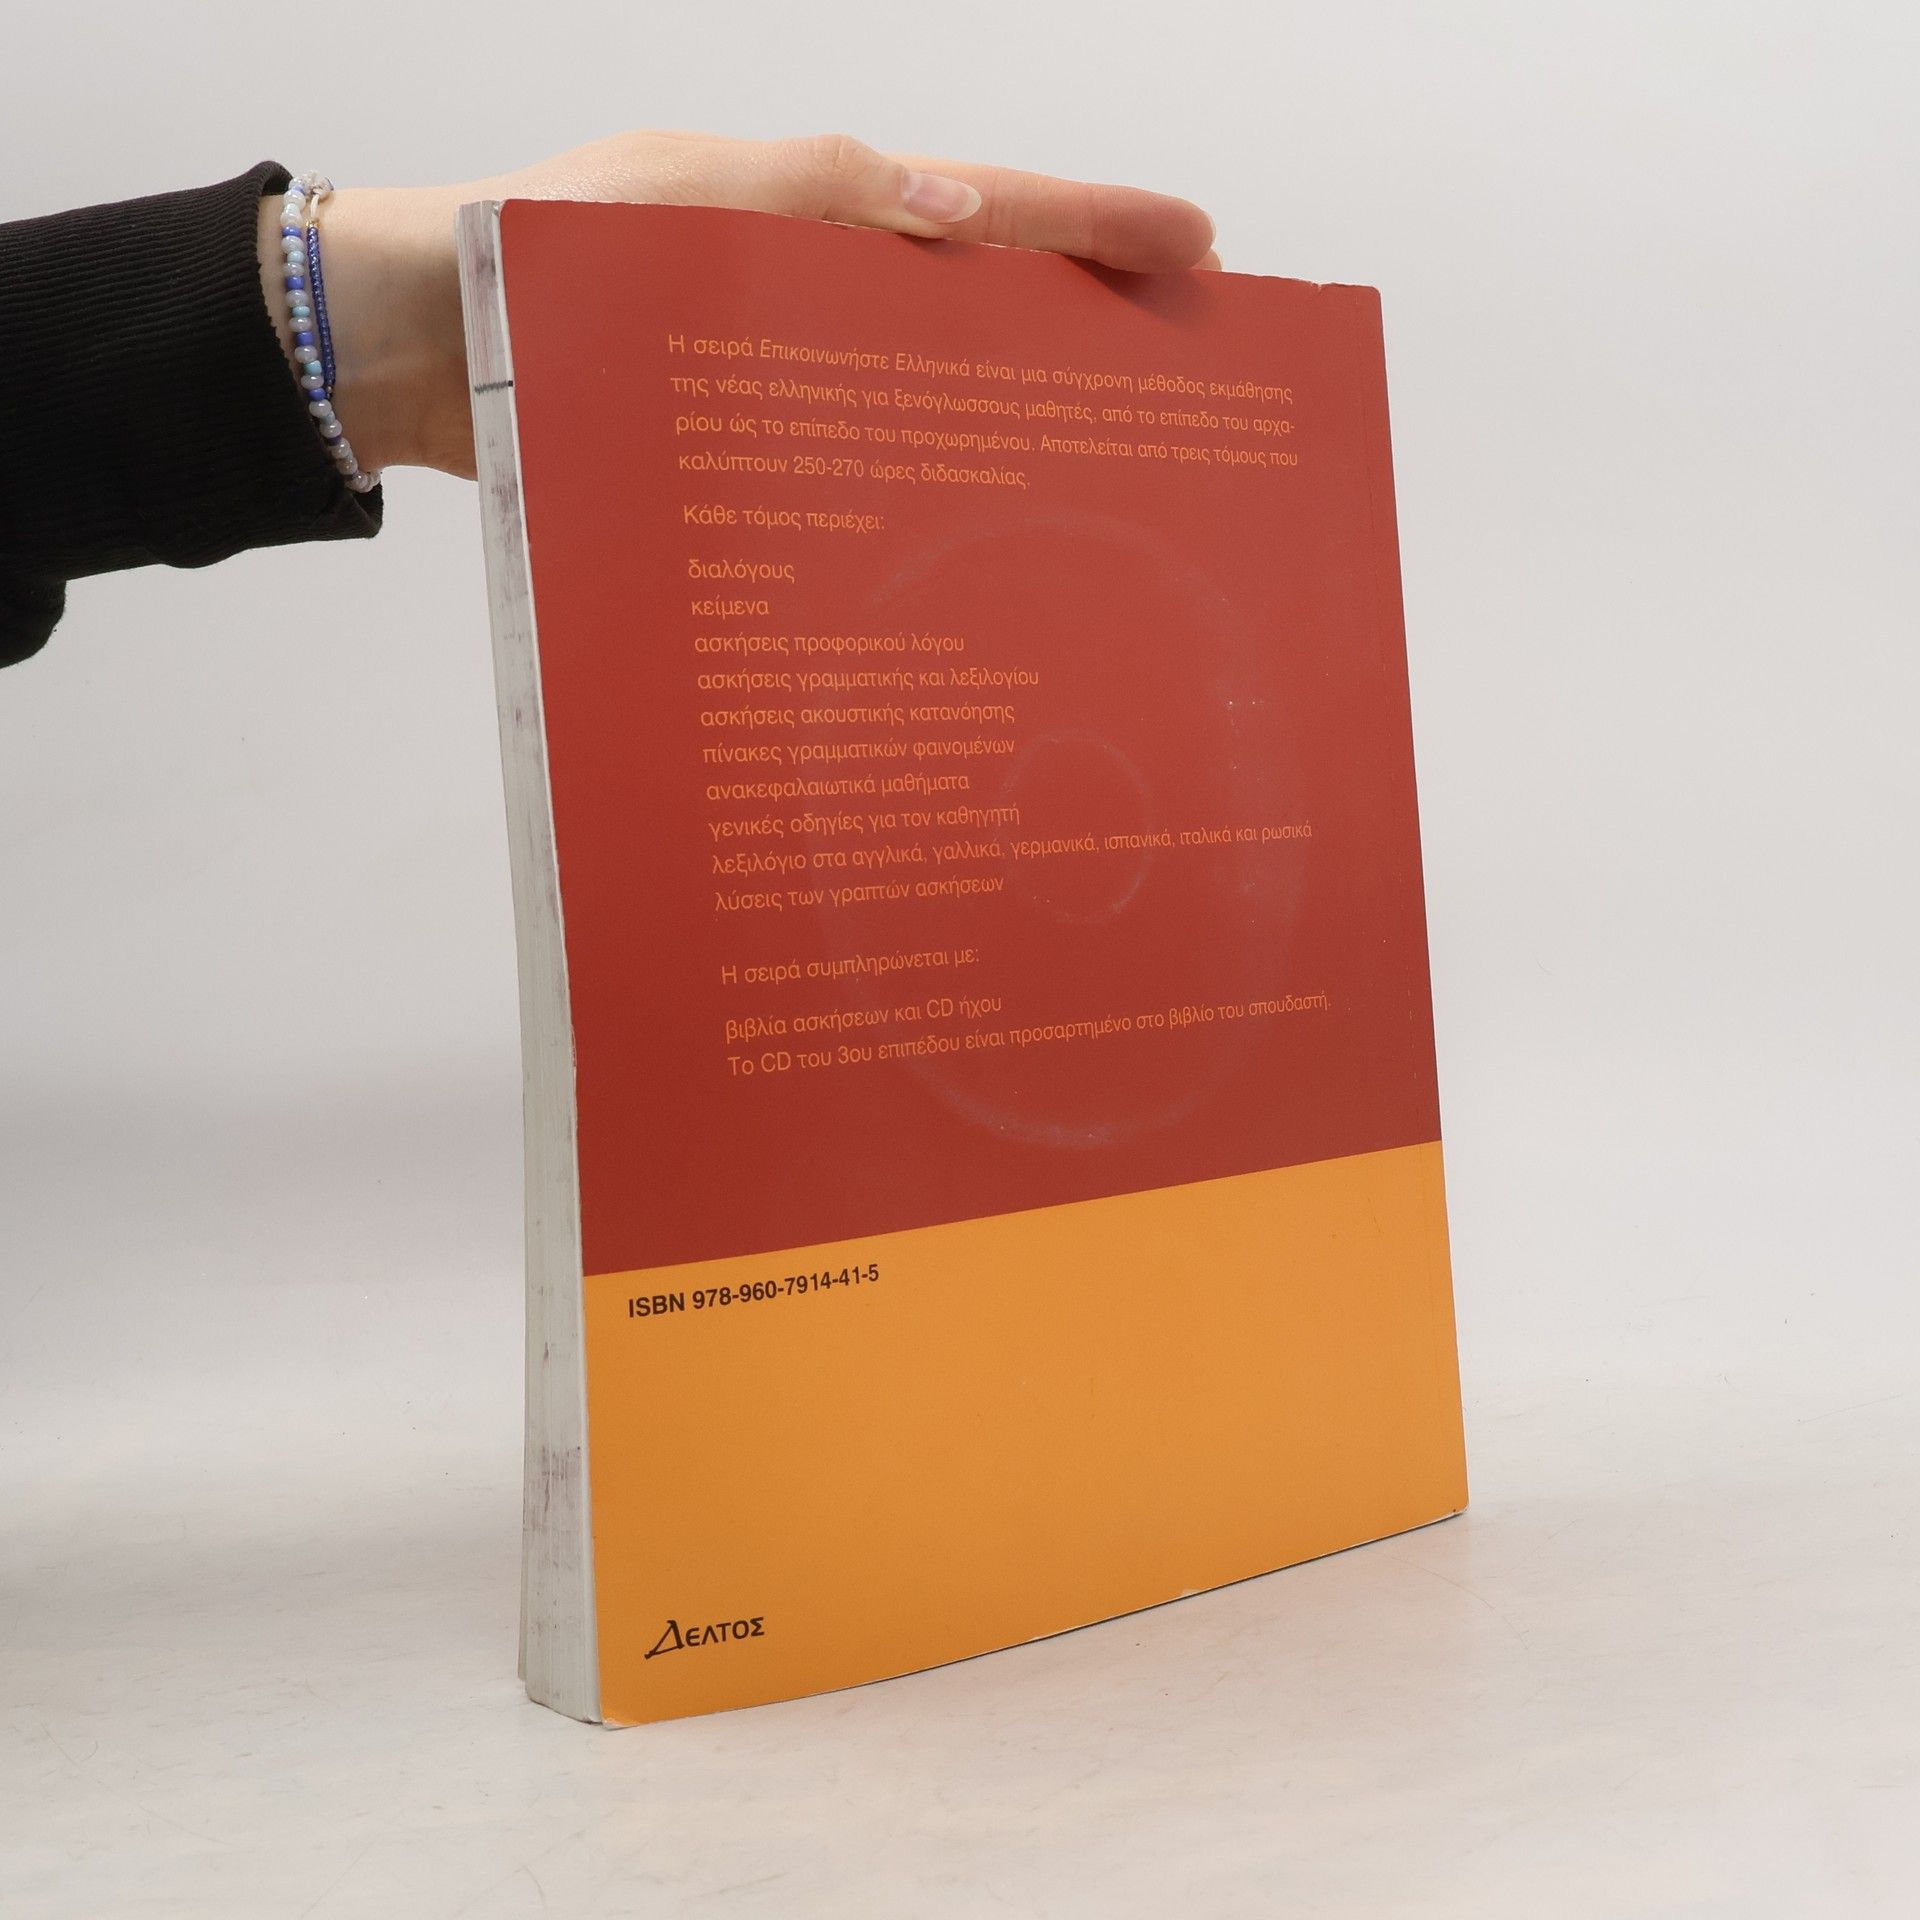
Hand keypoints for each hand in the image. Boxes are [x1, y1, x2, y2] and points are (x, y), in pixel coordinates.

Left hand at [259, 132, 1219, 480]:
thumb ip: (812, 194)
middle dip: (1082, 337)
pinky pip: (846, 467)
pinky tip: (953, 550)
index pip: (983, 206)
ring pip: (922, 399)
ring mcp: (779, 382)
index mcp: (811, 209)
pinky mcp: (739, 459)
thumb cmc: (525, 253)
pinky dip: (907, 495)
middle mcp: (810, 296)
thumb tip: (954, 209)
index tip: (1198, 251)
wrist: (403, 351)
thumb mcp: (670, 196)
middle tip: (1177, 386)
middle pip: (977, 310)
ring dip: (1006, 433)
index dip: (1093, 224)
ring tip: (1100, 491)